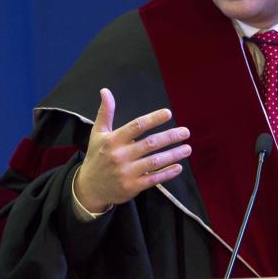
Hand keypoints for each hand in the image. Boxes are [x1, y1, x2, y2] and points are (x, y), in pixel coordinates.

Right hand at [74, 88, 190, 212]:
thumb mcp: (97, 133)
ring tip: (187, 148)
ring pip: (154, 162)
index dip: (153, 119)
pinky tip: (178, 167)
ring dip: (173, 154)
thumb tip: (105, 90)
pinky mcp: (132, 187)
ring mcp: (126, 172)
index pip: (136, 126)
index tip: (168, 113)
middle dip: (170, 137)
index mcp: (113, 140)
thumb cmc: (96, 156)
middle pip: (150, 143)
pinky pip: (153, 179)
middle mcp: (120, 155)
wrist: (90, 188)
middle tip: (186, 132)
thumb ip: (105, 112)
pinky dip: (167, 173)